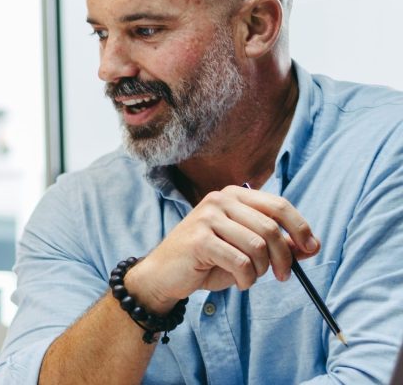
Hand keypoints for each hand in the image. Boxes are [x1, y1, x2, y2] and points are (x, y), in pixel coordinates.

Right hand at [129, 185, 319, 309]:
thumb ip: (277, 244)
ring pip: (257, 246)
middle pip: (271, 228)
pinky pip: (240, 262)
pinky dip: (246, 279)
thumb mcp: (247, 250)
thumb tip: (312, 246)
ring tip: (252, 278)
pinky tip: (239, 282)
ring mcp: (207, 217)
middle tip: (283, 276)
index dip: (300, 227)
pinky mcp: (199, 239)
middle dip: (284, 257)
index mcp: (234, 195)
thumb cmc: (209, 260)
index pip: (278, 205)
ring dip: (262, 270)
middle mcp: (220, 200)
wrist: (166, 273)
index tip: (312, 248)